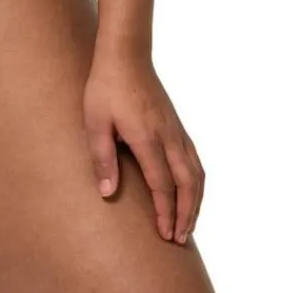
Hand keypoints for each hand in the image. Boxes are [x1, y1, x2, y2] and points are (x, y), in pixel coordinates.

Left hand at [83, 46, 203, 244]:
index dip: (165, 212)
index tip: (165, 235)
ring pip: (196, 173)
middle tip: (179, 238)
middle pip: (187, 184)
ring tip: (189, 224)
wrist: (125, 54)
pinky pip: (194, 159)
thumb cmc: (105, 86)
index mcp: (147, 138)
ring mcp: (175, 130)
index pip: (163, 184)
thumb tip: (107, 192)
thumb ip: (102, 157)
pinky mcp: (176, 125)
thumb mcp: (95, 121)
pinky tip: (191, 192)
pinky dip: (197, 182)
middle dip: (186, 214)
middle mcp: (168, 136)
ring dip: (195, 201)